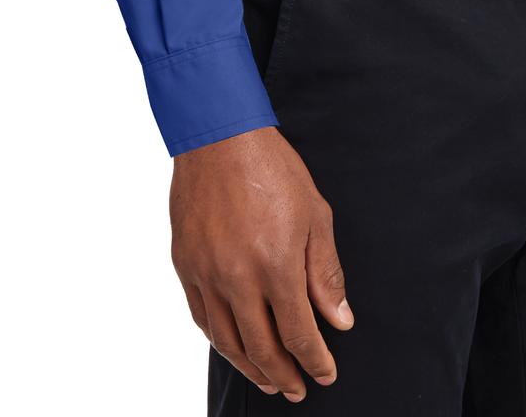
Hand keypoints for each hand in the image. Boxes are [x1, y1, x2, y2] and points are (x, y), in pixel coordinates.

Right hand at [170, 126, 353, 400]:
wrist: (220, 137)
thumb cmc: (272, 169)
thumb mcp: (315, 215)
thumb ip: (326, 273)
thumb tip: (340, 320)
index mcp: (276, 266)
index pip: (299, 334)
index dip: (315, 361)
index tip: (326, 373)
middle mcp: (238, 279)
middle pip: (262, 348)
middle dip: (285, 375)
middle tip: (298, 389)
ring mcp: (207, 275)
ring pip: (228, 342)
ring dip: (251, 368)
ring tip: (269, 380)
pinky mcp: (185, 266)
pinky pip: (201, 318)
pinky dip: (220, 341)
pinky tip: (233, 346)